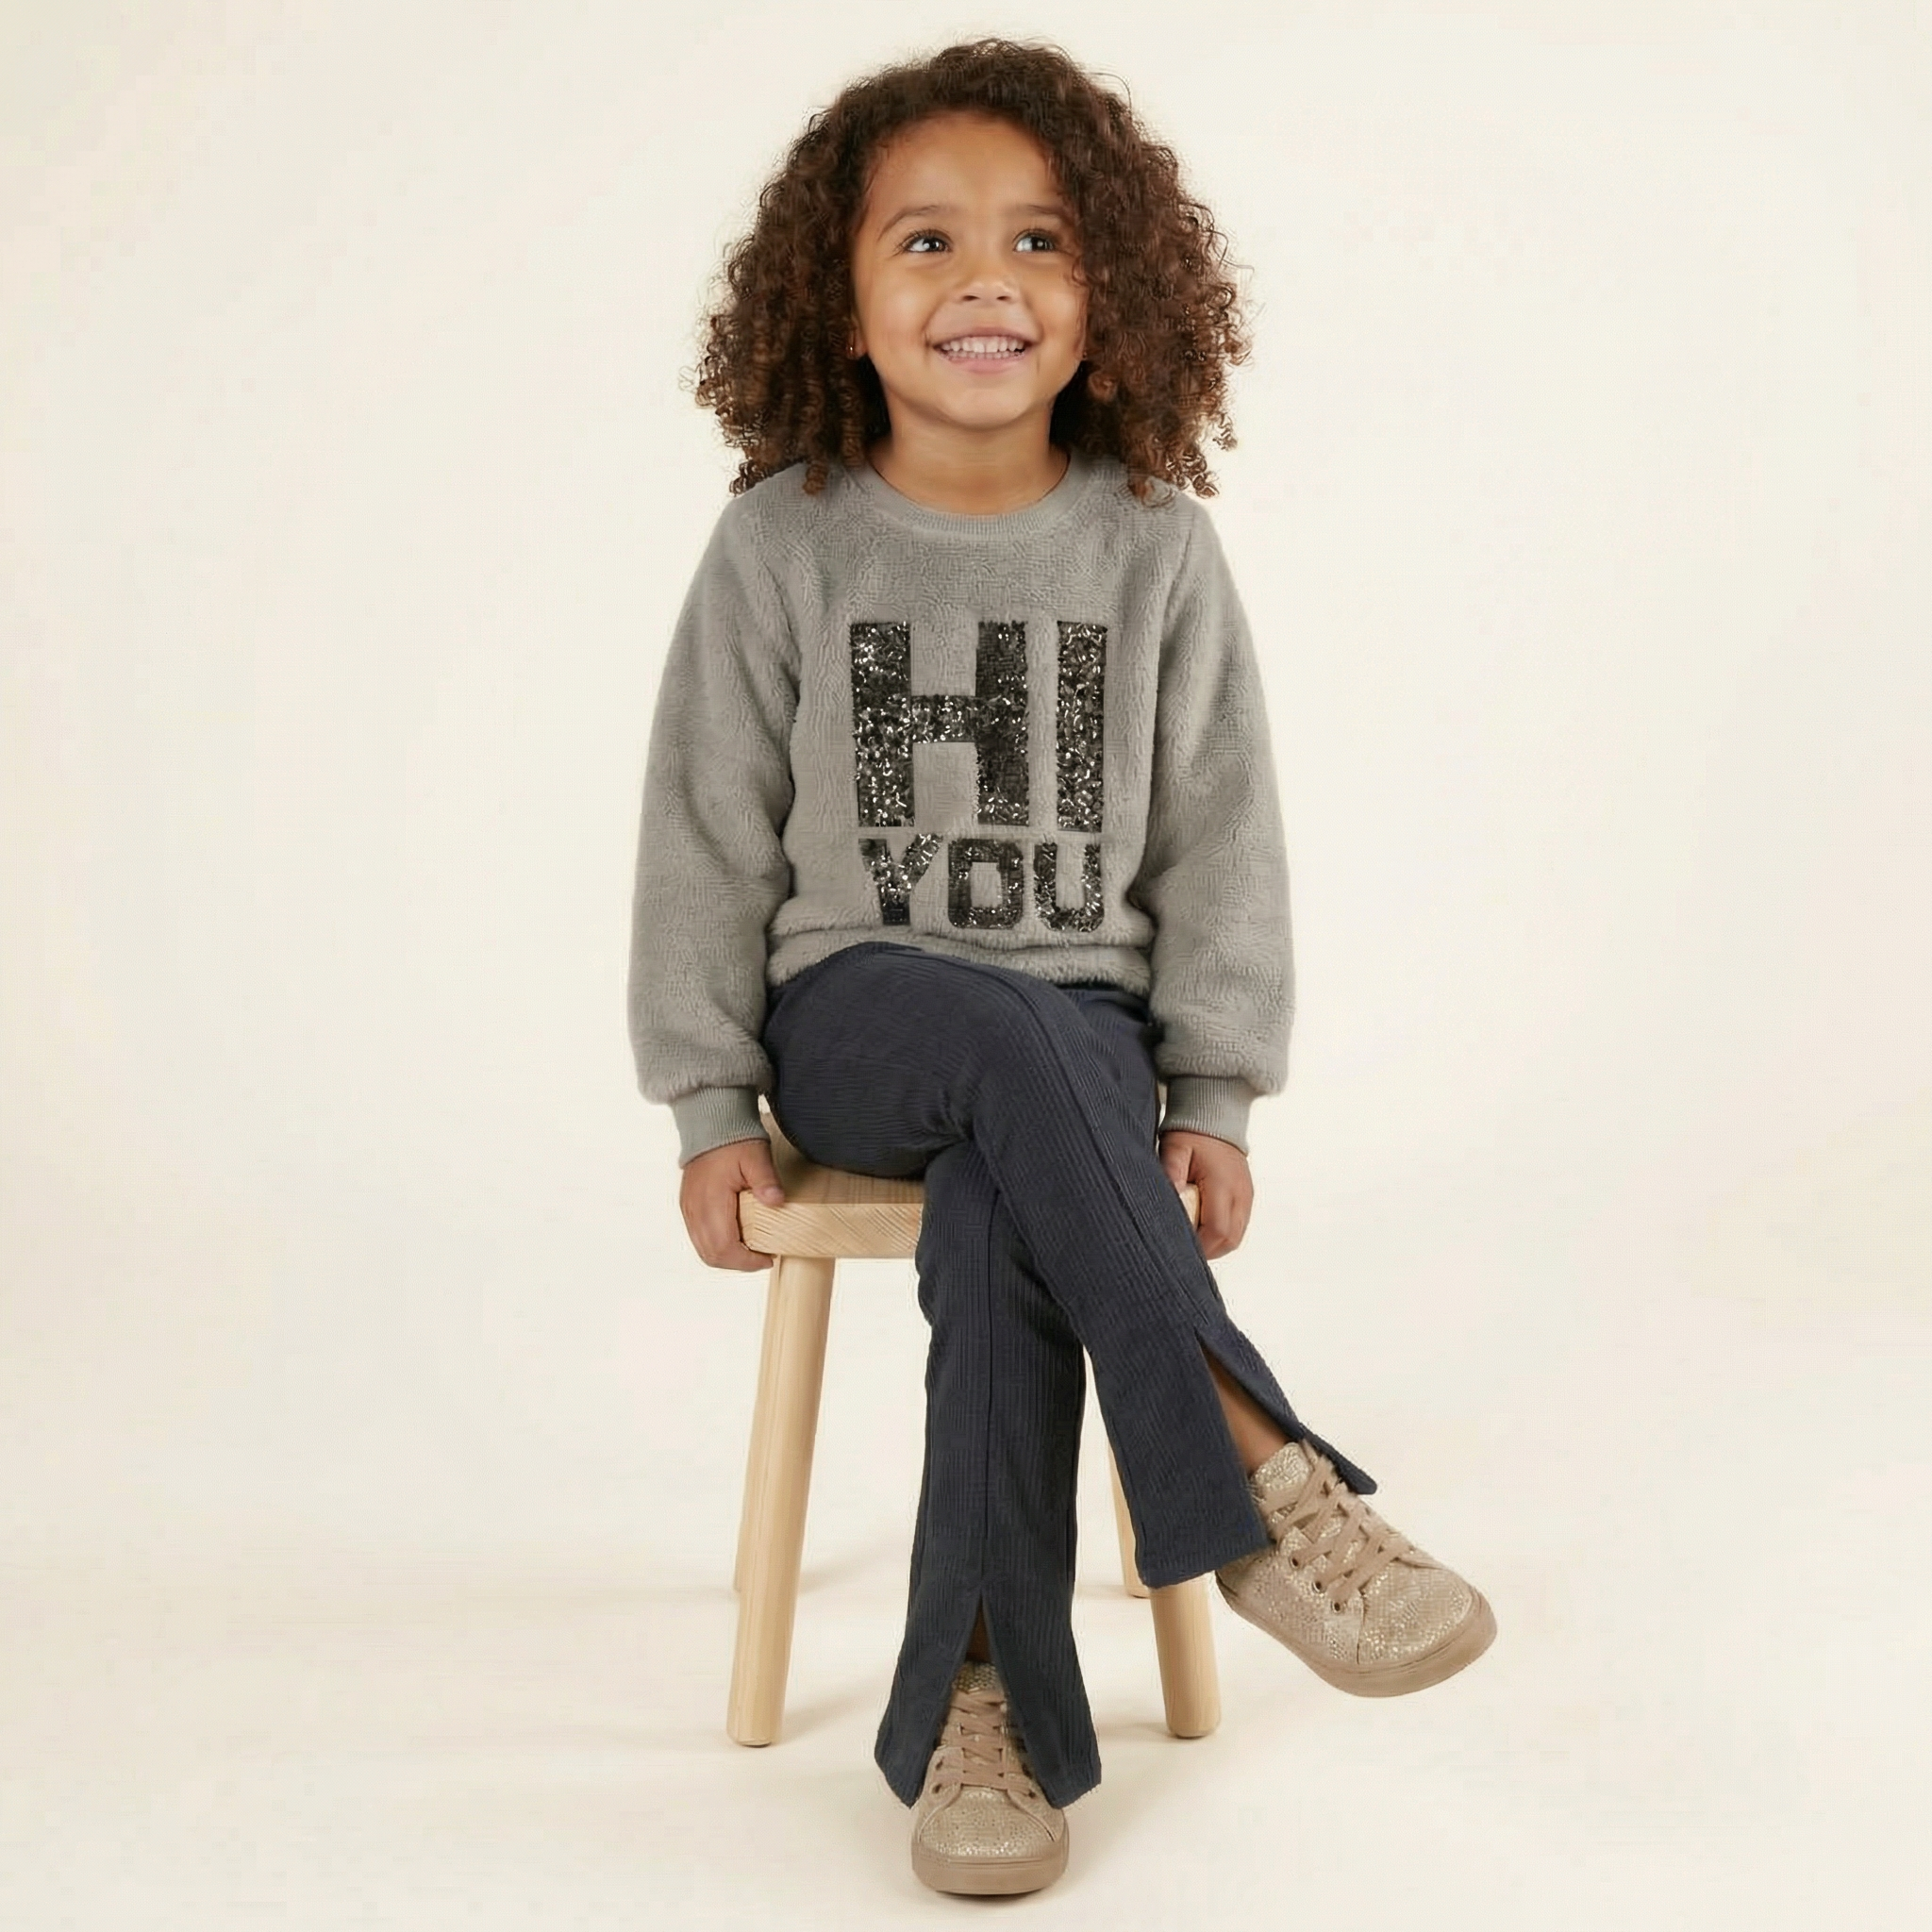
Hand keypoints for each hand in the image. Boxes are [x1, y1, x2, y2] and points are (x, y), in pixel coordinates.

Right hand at [679, 1137, 786, 1270]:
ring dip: (727, 1256)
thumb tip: (776, 1201)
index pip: (723, 1247)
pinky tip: (737, 1237)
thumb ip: (765, 1180)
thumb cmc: (733, 1138)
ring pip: (703, 1249)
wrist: (709, 1123)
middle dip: (738, 1263)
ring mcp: (688, 1209)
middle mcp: (694, 1209)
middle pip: (711, 1255)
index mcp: (710, 1200)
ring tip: (752, 1250)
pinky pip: (699, 1238)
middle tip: (763, 1257)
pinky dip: (717, 1246)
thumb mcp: (756, 1156)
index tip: (768, 1258)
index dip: (746, 1261)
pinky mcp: (688, 1206)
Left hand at [1159, 1129, 1252, 1259]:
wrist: (1216, 1115)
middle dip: (1206, 1250)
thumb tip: (1170, 1200)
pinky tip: (1202, 1226)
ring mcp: (1246, 1196)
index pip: (1217, 1230)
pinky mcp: (1246, 1197)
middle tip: (1182, 1246)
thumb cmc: (1194, 1132)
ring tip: (1191, 1236)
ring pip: (1235, 1238)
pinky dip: (1221, 1234)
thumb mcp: (1175, 1148)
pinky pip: (1238, 1227)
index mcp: (1223, 1183)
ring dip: (1214, 1243)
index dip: (1198, 1245)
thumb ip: (1171, 1173)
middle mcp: (1240, 1193)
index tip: (1178, 1246)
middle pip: (1229, 1240)